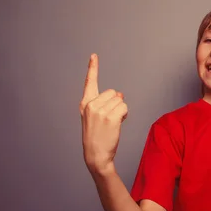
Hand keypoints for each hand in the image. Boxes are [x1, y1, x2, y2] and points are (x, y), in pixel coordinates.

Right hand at [79, 54, 127, 174]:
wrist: (96, 155)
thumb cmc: (97, 137)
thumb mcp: (94, 118)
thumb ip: (104, 103)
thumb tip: (119, 94)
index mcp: (85, 104)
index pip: (90, 82)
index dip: (93, 68)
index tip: (94, 56)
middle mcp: (91, 105)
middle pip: (113, 92)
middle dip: (116, 103)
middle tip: (110, 119)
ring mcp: (100, 110)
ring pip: (120, 100)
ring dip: (121, 110)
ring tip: (113, 123)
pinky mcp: (110, 117)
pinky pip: (124, 107)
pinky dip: (125, 114)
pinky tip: (118, 124)